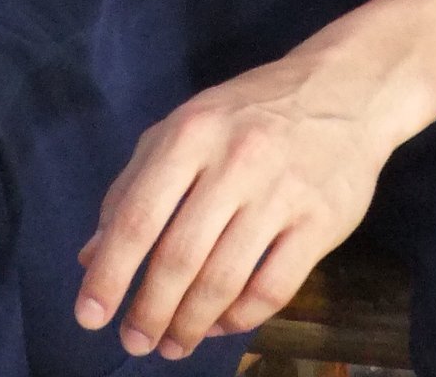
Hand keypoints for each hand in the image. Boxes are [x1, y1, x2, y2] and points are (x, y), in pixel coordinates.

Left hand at [72, 48, 395, 359]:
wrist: (346, 90)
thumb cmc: (251, 111)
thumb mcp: (186, 127)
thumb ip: (135, 185)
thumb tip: (91, 254)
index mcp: (191, 133)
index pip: (138, 216)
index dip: (109, 273)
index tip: (89, 317)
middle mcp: (233, 160)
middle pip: (179, 257)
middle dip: (149, 311)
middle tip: (135, 342)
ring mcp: (280, 191)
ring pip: (223, 280)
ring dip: (191, 325)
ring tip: (173, 345)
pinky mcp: (320, 220)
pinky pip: (273, 287)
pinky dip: (241, 317)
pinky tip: (222, 325)